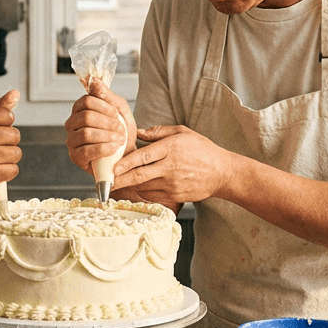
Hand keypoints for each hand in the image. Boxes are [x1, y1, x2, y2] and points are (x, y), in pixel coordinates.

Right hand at [64, 81, 136, 174]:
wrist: (126, 156)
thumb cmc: (121, 132)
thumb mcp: (119, 111)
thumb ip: (108, 96)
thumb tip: (95, 81)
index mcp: (80, 109)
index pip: (86, 101)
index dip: (104, 107)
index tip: (116, 114)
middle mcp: (72, 124)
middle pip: (86, 117)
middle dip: (108, 123)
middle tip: (121, 129)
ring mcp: (72, 141)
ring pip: (86, 134)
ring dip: (108, 136)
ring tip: (120, 139)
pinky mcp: (76, 157)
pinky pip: (86, 151)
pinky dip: (104, 148)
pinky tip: (114, 148)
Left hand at [114, 125, 229, 204]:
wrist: (223, 173)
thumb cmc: (203, 150)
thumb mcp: (183, 133)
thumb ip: (159, 132)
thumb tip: (139, 132)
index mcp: (171, 148)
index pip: (142, 157)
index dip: (125, 163)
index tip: (111, 168)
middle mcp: (170, 167)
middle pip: (139, 176)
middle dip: (119, 180)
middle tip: (105, 183)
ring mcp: (173, 183)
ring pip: (144, 187)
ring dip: (130, 186)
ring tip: (116, 184)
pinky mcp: (176, 195)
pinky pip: (153, 195)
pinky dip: (142, 192)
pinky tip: (136, 188)